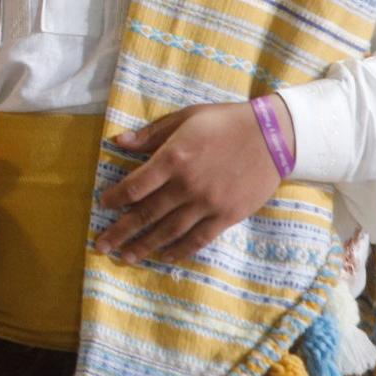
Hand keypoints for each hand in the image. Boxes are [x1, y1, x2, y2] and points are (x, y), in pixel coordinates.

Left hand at [95, 100, 296, 263]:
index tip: (103, 205)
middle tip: (101, 246)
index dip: (115, 199)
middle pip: (146, 214)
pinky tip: (166, 257)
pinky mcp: (227, 216)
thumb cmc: (225, 122)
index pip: (134, 187)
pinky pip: (199, 238)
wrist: (274, 136)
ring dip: (145, 246)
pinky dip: (180, 250)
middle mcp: (186, 185)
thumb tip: (118, 142)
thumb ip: (150, 134)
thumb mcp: (185, 118)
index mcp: (173, 158)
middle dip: (121, 232)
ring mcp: (207, 204)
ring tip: (126, 257)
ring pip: (169, 231)